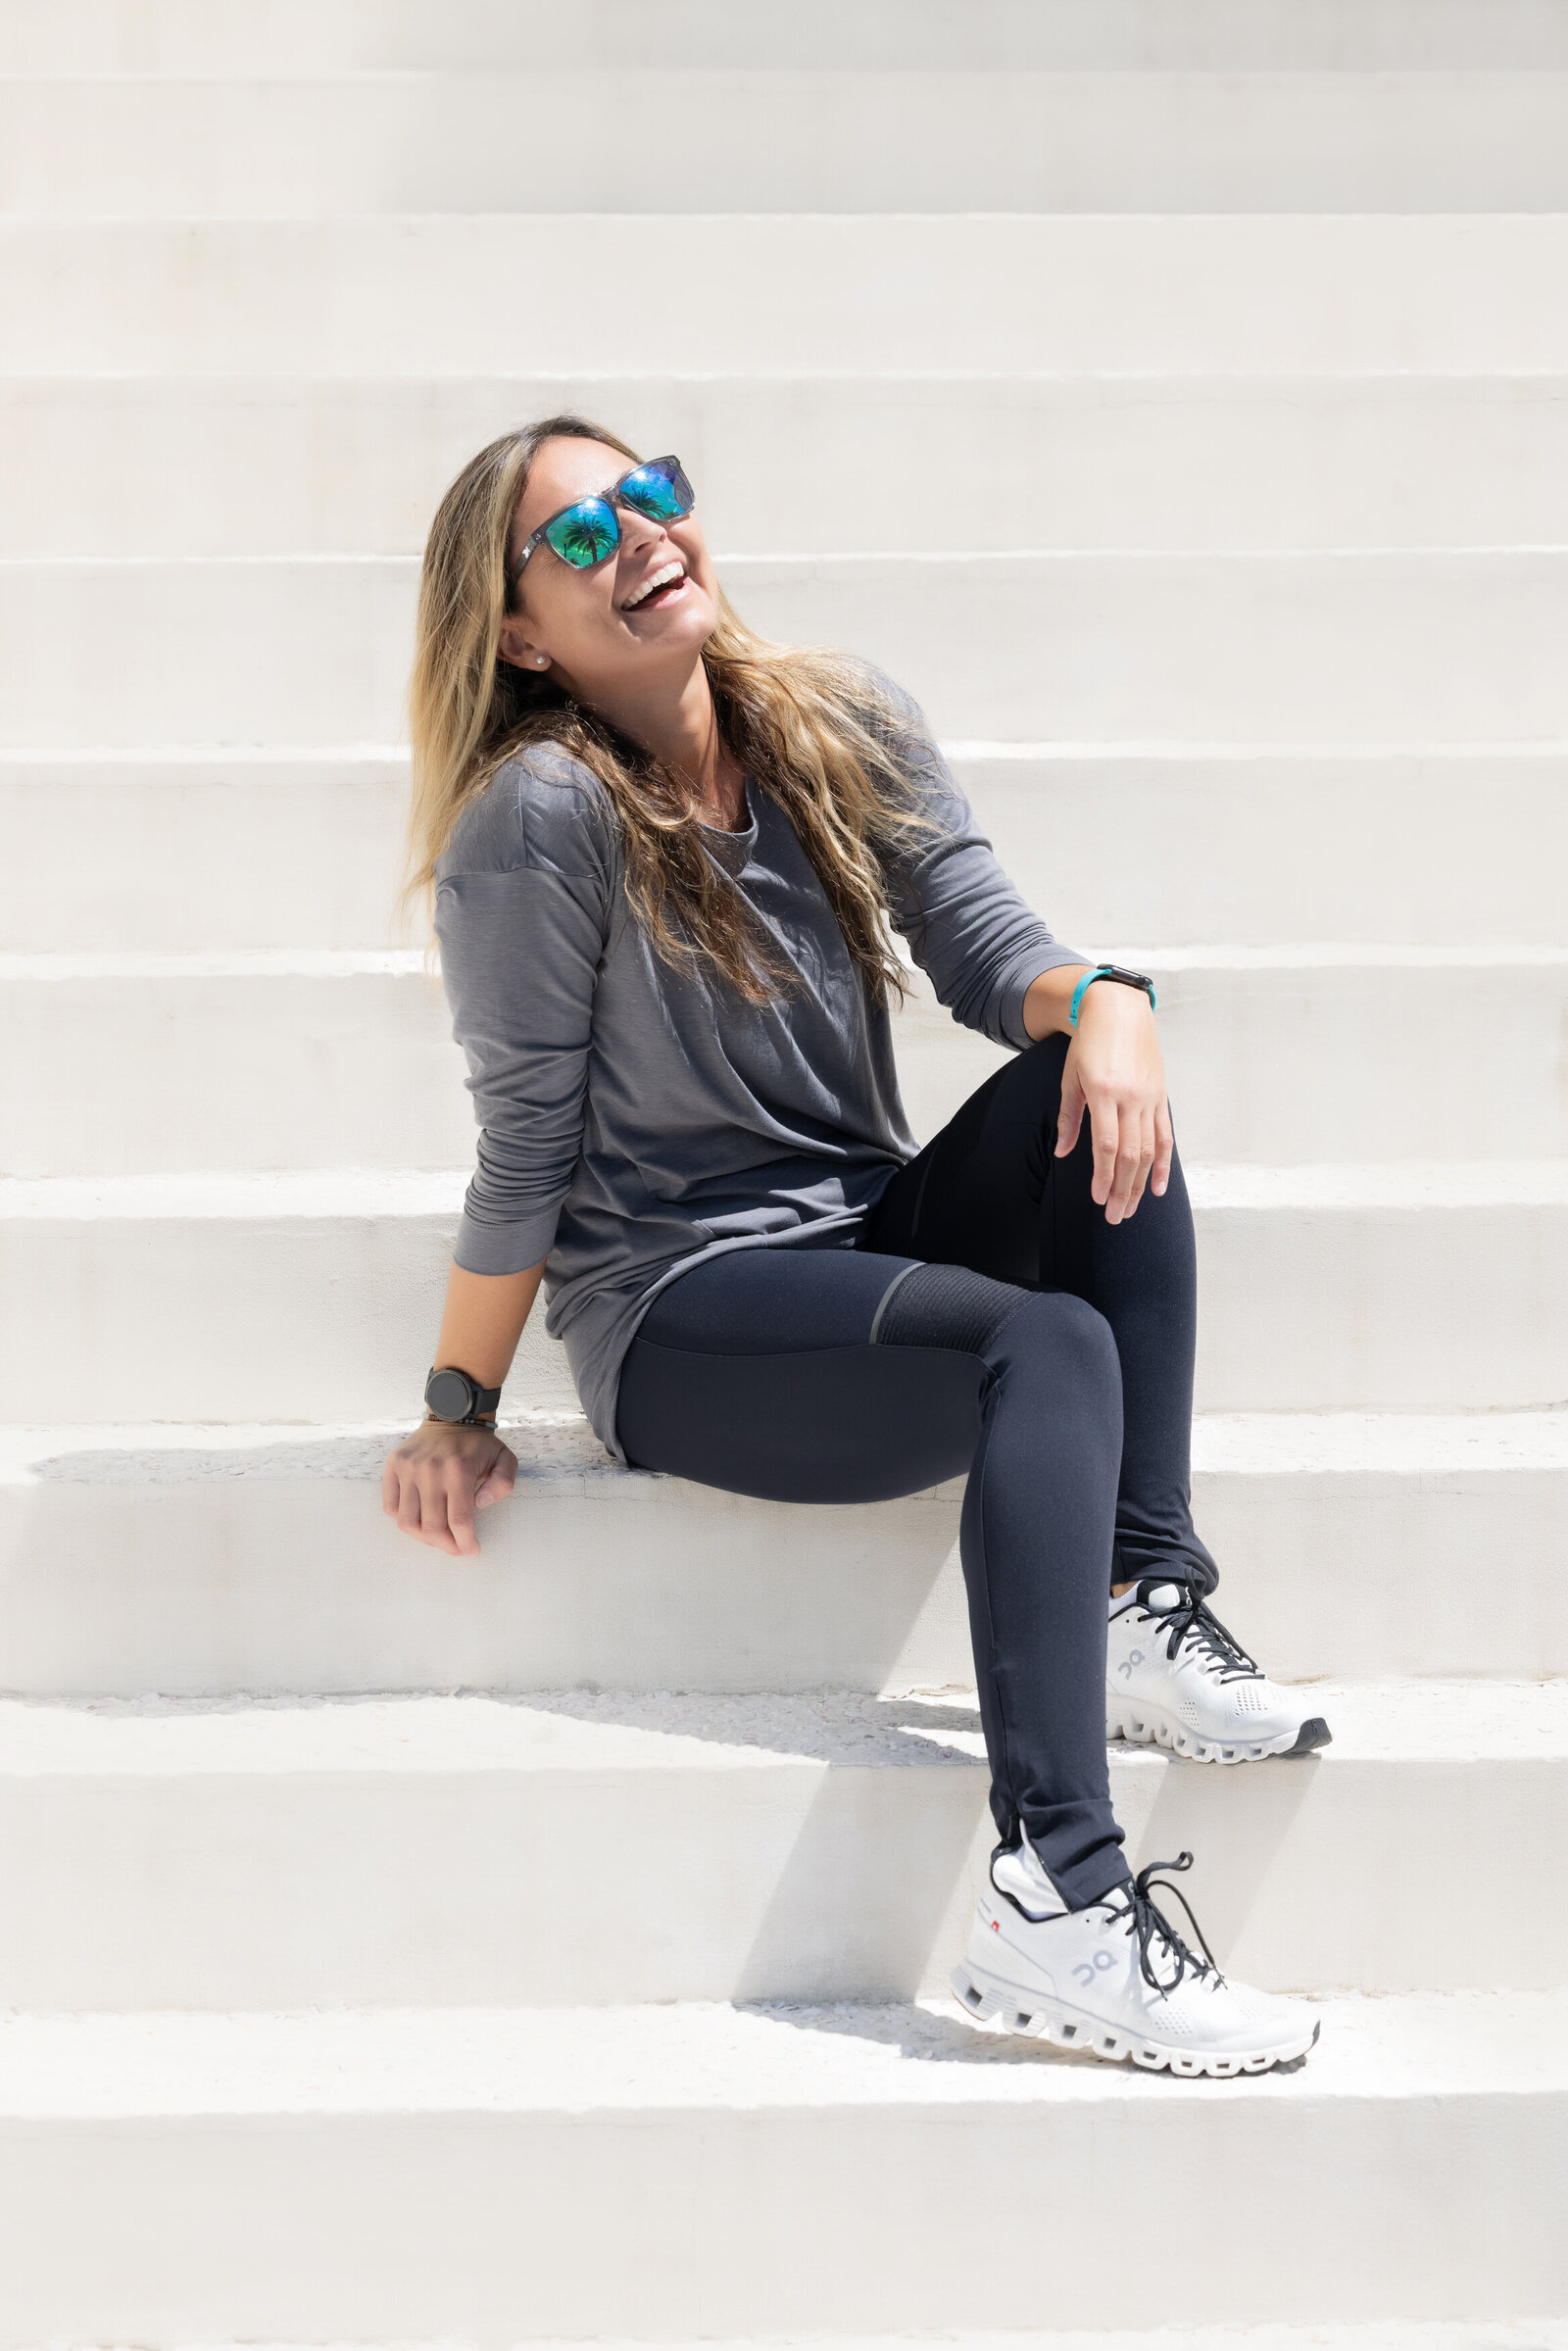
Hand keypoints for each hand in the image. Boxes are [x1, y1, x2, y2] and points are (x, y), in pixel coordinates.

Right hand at [382, 1418, 517, 1556]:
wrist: (452, 1414)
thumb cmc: (479, 1444)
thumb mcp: (505, 1459)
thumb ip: (503, 1483)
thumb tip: (480, 1504)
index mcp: (459, 1470)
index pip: (459, 1521)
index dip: (465, 1543)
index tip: (472, 1551)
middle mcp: (430, 1470)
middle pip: (432, 1527)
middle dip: (447, 1546)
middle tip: (457, 1548)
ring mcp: (408, 1469)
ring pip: (407, 1522)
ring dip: (423, 1539)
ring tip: (438, 1538)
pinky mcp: (393, 1466)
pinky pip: (390, 1506)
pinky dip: (403, 1521)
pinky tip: (420, 1521)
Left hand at [1055, 982, 1172, 1223]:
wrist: (1120, 1010)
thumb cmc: (1089, 1043)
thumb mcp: (1070, 1077)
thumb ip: (1069, 1117)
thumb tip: (1063, 1153)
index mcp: (1104, 1092)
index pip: (1106, 1145)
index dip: (1104, 1176)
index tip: (1099, 1200)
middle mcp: (1130, 1097)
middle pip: (1130, 1154)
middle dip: (1123, 1189)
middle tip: (1116, 1217)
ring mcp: (1149, 1097)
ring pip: (1149, 1150)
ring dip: (1141, 1183)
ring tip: (1132, 1208)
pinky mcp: (1161, 1096)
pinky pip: (1165, 1136)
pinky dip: (1164, 1163)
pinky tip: (1159, 1187)